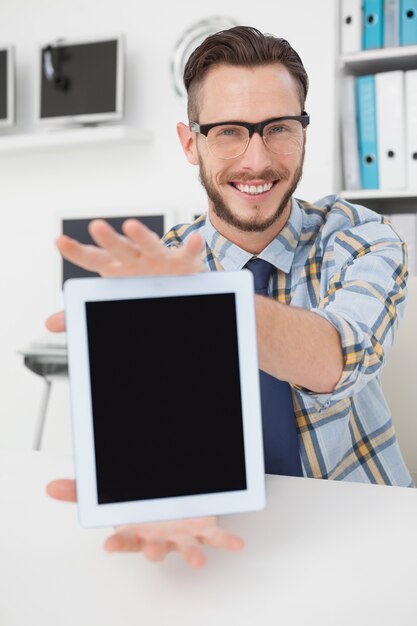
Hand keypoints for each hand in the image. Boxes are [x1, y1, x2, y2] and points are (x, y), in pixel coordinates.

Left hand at [46, 218, 204, 333]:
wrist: (174, 279)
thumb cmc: (139, 284)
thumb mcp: (111, 295)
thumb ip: (82, 306)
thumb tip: (49, 323)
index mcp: (115, 266)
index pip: (91, 258)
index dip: (76, 251)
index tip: (59, 242)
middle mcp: (135, 259)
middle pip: (120, 248)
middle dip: (109, 238)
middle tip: (96, 226)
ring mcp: (158, 258)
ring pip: (150, 245)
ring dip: (141, 236)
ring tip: (131, 225)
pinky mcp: (182, 261)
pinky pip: (187, 253)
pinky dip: (191, 247)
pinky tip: (194, 240)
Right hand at [47, 480, 243, 567]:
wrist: (172, 501)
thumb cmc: (143, 506)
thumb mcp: (112, 494)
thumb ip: (82, 491)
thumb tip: (51, 486)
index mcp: (136, 530)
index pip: (122, 540)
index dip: (117, 543)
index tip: (109, 545)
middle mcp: (159, 536)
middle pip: (154, 547)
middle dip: (154, 551)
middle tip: (153, 550)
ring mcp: (182, 535)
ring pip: (185, 548)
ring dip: (191, 555)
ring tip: (197, 561)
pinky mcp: (203, 529)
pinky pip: (216, 538)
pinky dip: (227, 542)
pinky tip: (237, 544)